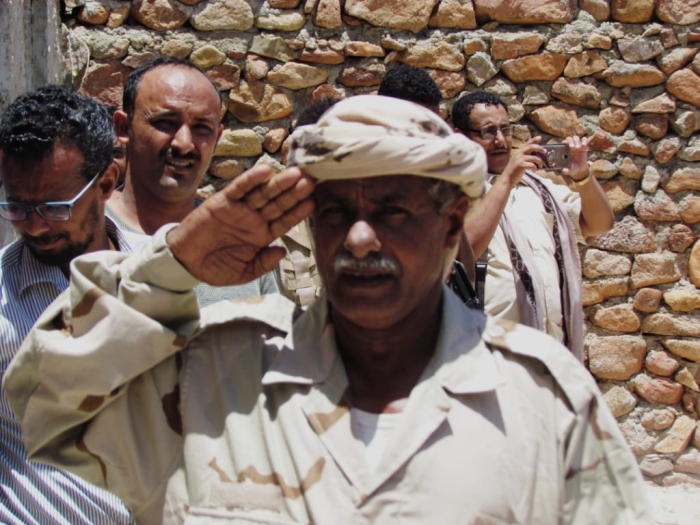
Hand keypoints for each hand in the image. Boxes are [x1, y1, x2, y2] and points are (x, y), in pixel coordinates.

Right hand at [166, 165, 314, 285]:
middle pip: (278, 203)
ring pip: (263, 193)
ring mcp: (240, 209)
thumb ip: (263, 264)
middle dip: (294, 193)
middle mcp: (254, 219)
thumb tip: (281, 252)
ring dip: (278, 183)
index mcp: (262, 236)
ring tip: (295, 174)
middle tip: (311, 181)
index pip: (284, 221)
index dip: (298, 212)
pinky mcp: (223, 202)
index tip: (313, 202)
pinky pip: (239, 188)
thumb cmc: (216, 267)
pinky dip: (251, 179)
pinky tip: (265, 171)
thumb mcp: (244, 273)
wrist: (186, 262)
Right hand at [499, 136, 545, 187]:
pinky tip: (535, 170)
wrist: (507, 179)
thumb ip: (525, 156)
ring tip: (541, 165)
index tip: (540, 137)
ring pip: (534, 157)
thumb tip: (535, 154)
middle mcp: (518, 153)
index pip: (527, 144)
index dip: (534, 140)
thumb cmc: (513, 171)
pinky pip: (532, 164)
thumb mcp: (518, 161)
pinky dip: (535, 168)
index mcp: (518, 152)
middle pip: (531, 147)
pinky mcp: (521, 165)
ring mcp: (519, 159)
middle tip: (545, 151)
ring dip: (539, 161)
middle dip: (539, 148)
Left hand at [562, 135, 588, 180]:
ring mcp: (577, 145)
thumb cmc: (572, 168)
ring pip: (576, 137)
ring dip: (576, 141)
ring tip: (578, 147)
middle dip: (570, 141)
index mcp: (564, 151)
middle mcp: (570, 146)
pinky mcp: (584, 145)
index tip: (565, 143)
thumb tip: (564, 171)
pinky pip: (584, 139)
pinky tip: (584, 145)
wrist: (580, 169)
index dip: (564, 142)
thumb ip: (566, 171)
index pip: (563, 143)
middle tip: (572, 147)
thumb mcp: (569, 170)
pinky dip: (584, 140)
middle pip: (569, 138)